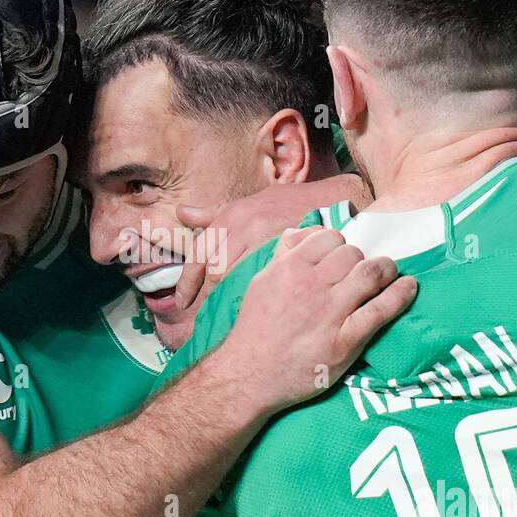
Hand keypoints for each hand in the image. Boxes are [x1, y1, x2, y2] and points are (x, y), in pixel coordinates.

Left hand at [173, 175, 368, 315]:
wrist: (334, 200)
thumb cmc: (290, 204)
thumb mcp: (249, 203)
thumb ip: (214, 214)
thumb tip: (182, 213)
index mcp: (231, 214)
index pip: (199, 252)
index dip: (187, 281)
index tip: (182, 300)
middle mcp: (243, 223)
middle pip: (214, 269)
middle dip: (205, 295)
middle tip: (200, 316)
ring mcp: (265, 236)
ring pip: (233, 276)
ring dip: (226, 298)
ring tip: (223, 316)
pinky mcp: (285, 250)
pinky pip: (261, 279)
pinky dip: (252, 296)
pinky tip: (250, 309)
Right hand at [214, 226, 415, 413]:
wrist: (250, 376)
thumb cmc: (255, 329)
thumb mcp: (261, 282)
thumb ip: (283, 255)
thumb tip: (301, 231)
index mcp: (289, 269)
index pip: (328, 237)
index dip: (338, 244)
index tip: (341, 258)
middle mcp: (310, 287)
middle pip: (352, 254)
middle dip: (360, 259)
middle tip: (362, 273)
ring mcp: (330, 314)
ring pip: (370, 274)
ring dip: (385, 270)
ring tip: (389, 274)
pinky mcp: (345, 341)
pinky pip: (381, 310)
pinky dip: (400, 295)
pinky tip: (409, 287)